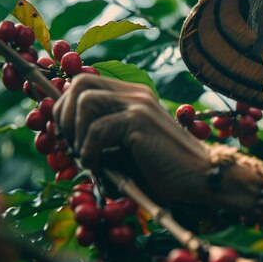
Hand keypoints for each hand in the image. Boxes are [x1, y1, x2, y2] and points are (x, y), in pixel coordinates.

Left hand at [53, 74, 209, 202]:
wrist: (199, 178)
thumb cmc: (163, 170)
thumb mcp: (126, 149)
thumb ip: (102, 138)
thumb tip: (64, 138)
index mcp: (133, 96)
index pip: (85, 84)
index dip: (66, 109)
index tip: (66, 138)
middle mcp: (136, 93)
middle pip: (80, 84)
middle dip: (64, 115)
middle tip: (70, 146)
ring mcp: (139, 104)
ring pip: (85, 101)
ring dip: (76, 133)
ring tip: (86, 157)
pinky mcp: (140, 121)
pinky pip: (98, 129)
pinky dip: (89, 151)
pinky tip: (97, 167)